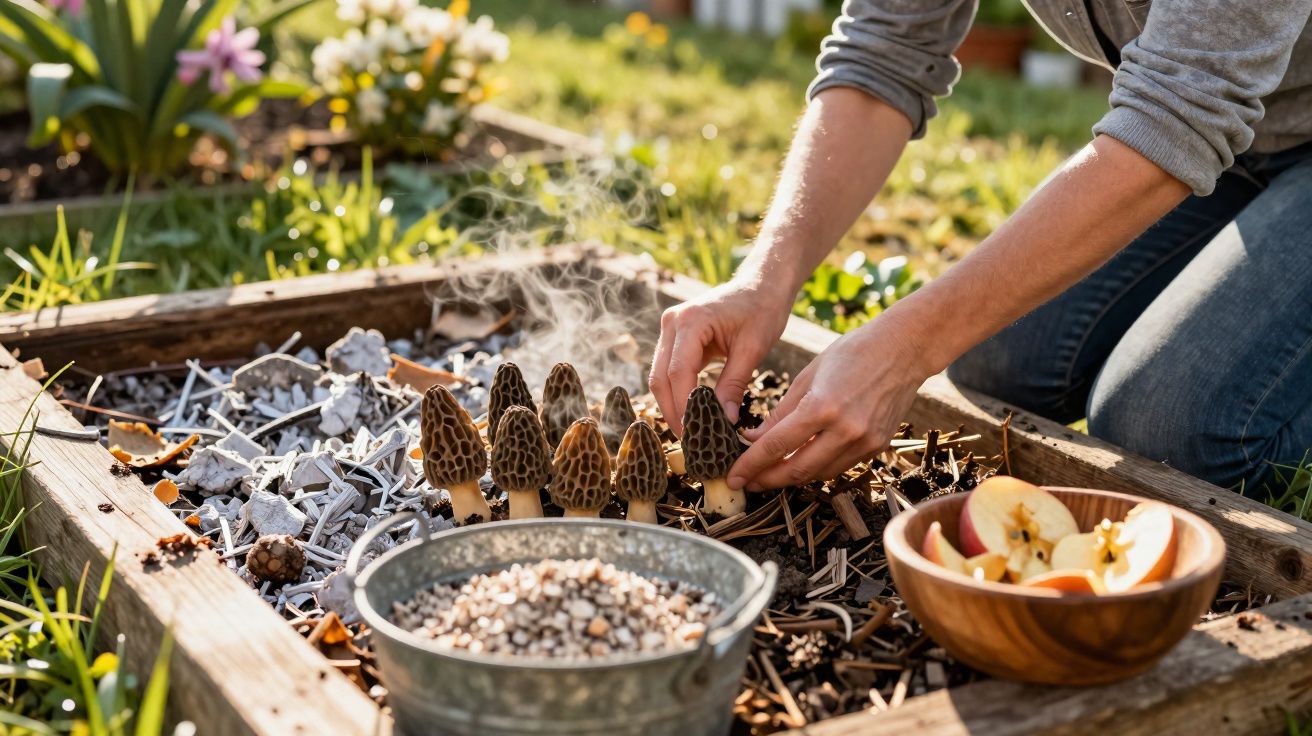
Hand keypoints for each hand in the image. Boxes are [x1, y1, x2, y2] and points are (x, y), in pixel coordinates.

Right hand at [649, 278, 792, 435]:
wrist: (762, 285)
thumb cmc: (762, 310)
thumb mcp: (753, 349)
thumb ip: (734, 384)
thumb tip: (725, 420)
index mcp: (690, 321)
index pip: (678, 372)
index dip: (684, 406)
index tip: (695, 432)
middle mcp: (672, 322)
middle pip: (661, 376)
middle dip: (672, 410)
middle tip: (689, 440)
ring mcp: (670, 327)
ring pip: (659, 375)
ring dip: (671, 403)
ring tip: (689, 431)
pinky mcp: (675, 336)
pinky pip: (668, 369)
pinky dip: (676, 391)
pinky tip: (690, 411)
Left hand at [727, 315, 930, 490]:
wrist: (904, 349)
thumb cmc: (853, 353)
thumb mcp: (808, 375)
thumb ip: (781, 412)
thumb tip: (754, 439)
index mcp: (822, 406)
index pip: (777, 445)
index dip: (751, 465)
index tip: (733, 476)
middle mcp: (845, 430)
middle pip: (797, 469)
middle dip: (768, 479)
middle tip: (747, 482)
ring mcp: (864, 441)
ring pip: (818, 473)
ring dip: (791, 476)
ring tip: (770, 474)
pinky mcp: (877, 446)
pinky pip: (839, 466)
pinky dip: (817, 467)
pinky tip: (801, 462)